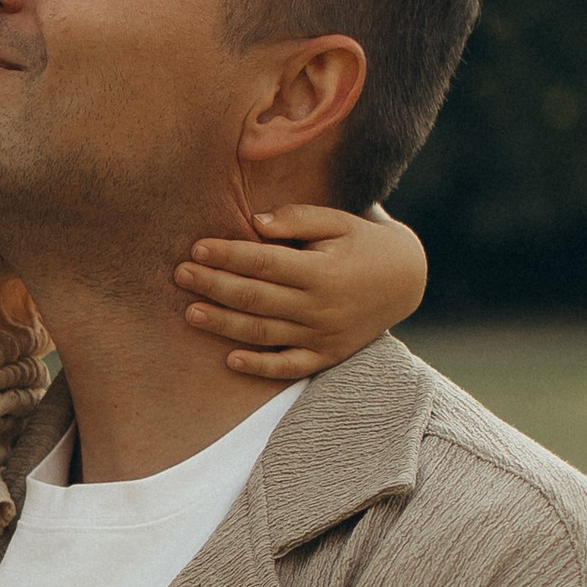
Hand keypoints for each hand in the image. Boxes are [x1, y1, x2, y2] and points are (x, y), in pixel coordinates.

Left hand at [176, 200, 428, 380]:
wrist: (407, 279)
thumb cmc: (362, 243)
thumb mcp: (338, 221)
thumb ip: (298, 218)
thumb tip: (254, 223)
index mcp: (323, 270)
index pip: (264, 263)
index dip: (228, 255)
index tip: (197, 248)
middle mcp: (321, 307)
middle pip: (256, 298)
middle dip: (214, 286)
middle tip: (180, 275)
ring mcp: (323, 335)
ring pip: (264, 333)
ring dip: (223, 325)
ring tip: (190, 313)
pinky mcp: (326, 355)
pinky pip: (289, 367)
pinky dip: (260, 367)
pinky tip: (229, 359)